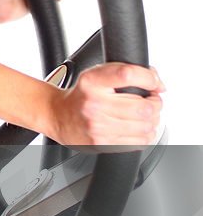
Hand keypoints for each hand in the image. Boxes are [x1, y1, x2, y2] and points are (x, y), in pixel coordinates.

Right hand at [48, 63, 164, 148]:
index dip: (149, 79)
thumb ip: (126, 72)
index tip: (154, 84)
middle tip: (152, 102)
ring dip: (152, 121)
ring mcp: (98, 126)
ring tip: (145, 116)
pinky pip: (138, 142)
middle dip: (155, 104)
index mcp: (92, 82)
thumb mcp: (97, 74)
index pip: (128, 74)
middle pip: (143, 106)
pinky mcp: (102, 143)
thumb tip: (158, 84)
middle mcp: (94, 104)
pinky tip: (137, 128)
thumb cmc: (82, 94)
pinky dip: (145, 135)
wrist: (58, 116)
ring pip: (144, 126)